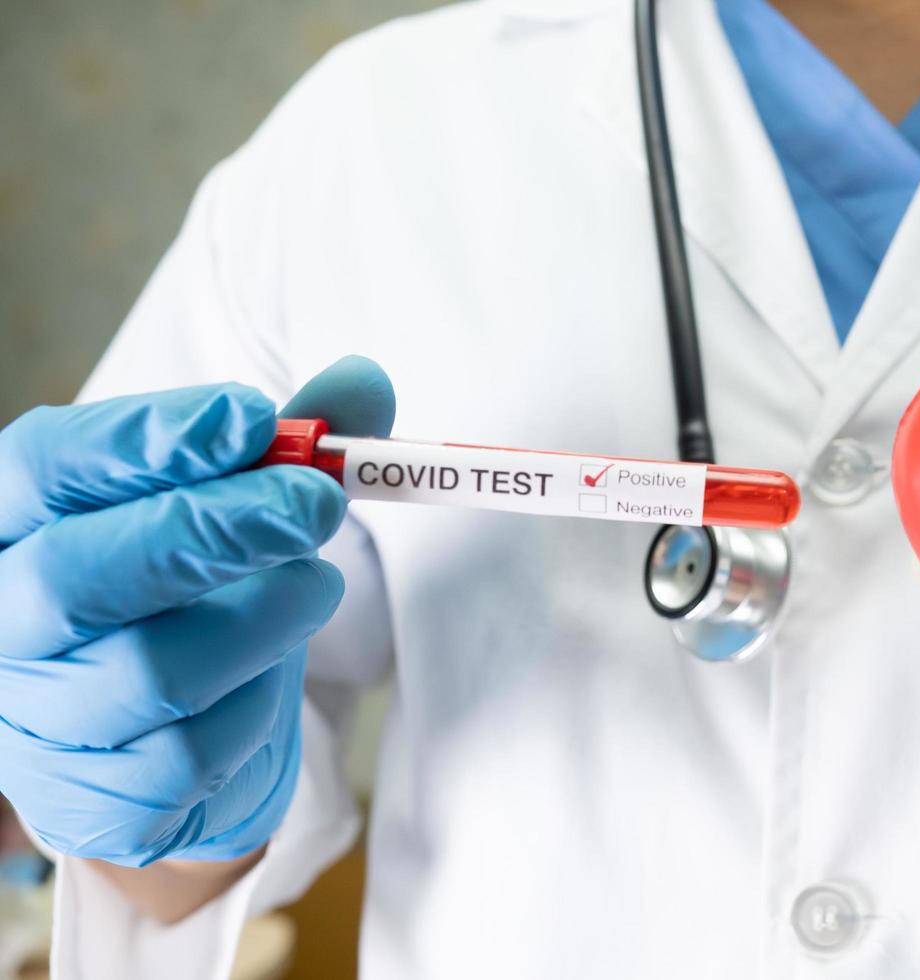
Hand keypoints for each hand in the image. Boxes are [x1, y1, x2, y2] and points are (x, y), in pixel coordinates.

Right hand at [0, 355, 393, 865]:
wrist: (162, 738)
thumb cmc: (186, 594)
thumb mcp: (226, 503)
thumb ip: (286, 443)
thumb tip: (365, 383)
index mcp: (11, 526)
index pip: (48, 467)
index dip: (147, 439)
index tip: (253, 416)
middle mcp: (0, 624)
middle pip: (80, 573)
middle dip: (214, 529)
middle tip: (317, 502)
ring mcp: (34, 724)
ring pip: (152, 671)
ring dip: (262, 618)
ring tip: (315, 585)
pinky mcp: (93, 804)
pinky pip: (191, 756)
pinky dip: (257, 707)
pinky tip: (272, 673)